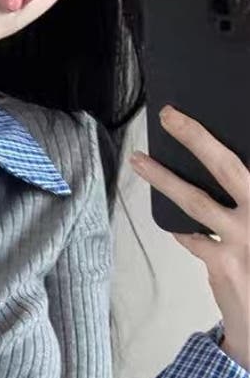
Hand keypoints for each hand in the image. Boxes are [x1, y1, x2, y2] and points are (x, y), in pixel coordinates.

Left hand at [129, 104, 249, 369]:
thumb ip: (245, 202)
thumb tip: (226, 175)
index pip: (241, 164)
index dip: (209, 138)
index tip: (188, 116)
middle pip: (225, 166)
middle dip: (196, 136)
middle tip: (170, 115)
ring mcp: (242, 238)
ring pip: (195, 200)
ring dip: (162, 178)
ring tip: (139, 161)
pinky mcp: (221, 262)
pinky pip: (191, 237)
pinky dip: (182, 229)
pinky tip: (175, 222)